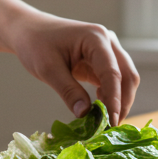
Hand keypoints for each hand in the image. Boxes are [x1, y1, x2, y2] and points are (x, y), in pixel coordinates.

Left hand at [6, 15, 140, 125]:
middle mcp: (107, 42)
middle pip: (127, 75)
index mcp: (96, 38)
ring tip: (106, 122)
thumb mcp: (48, 69)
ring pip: (125, 78)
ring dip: (120, 101)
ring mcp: (107, 50)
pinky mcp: (102, 60)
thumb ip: (68, 91)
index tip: (112, 123)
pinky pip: (114, 80)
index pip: (112, 73)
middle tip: (111, 128)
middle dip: (122, 102)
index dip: (114, 100)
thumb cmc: (36, 44)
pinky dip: (111, 96)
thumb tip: (85, 114)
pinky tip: (100, 109)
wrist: (29, 31)